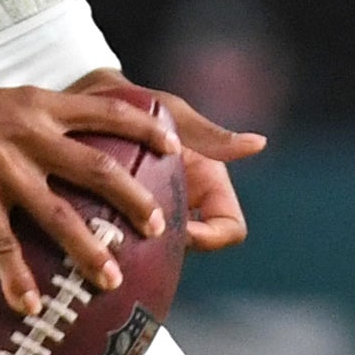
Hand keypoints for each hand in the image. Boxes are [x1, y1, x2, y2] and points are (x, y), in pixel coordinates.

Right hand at [0, 81, 175, 315]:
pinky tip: (29, 304)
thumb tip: (75, 142)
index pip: (107, 111)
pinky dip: (17, 277)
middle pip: (96, 167)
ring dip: (87, 249)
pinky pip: (3, 243)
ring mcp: (2, 165)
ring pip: (58, 213)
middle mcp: (28, 133)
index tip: (177, 147)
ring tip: (110, 279)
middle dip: (133, 200)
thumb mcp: (5, 103)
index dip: (146, 129)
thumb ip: (41, 119)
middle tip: (159, 228)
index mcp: (41, 107)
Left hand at [71, 71, 264, 251]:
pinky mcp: (130, 218)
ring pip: (164, 251)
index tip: (181, 229)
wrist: (94, 104)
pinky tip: (103, 239)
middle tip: (142, 235)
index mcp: (210, 185)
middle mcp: (189, 204)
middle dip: (172, 246)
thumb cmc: (142, 106)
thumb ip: (211, 137)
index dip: (212, 237)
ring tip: (119, 239)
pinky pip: (135, 243)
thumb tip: (260, 142)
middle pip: (195, 246)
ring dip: (147, 250)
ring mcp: (159, 213)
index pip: (229, 228)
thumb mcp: (175, 119)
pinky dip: (124, 244)